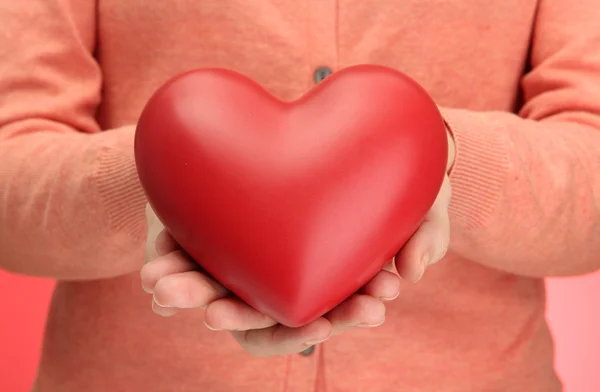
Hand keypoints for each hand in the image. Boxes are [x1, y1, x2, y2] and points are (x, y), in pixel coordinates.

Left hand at [139, 129, 453, 355]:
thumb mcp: (425, 202)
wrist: (365, 136)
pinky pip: (196, 252)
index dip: (307, 331)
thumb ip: (426, 235)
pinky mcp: (230, 227)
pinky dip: (174, 261)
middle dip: (237, 317)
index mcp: (329, 282)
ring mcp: (258, 254)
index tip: (310, 328)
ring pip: (219, 288)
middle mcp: (289, 274)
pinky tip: (151, 273)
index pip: (313, 322)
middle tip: (212, 313)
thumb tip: (412, 273)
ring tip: (163, 287)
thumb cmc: (399, 180)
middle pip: (257, 314)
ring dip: (191, 293)